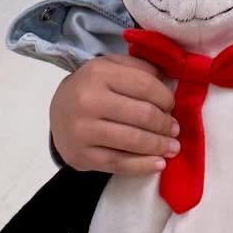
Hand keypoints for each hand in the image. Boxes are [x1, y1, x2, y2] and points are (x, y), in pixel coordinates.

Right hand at [49, 54, 179, 173]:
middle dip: (165, 124)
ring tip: (172, 147)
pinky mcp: (81, 156)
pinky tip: (159, 164)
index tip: (172, 106)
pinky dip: (144, 166)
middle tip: (175, 130)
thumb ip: (139, 68)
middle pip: (143, 115)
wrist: (57, 112)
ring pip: (134, 141)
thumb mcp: (110, 67)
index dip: (166, 98)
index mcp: (98, 73)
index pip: (145, 86)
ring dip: (160, 146)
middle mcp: (88, 101)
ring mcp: (83, 131)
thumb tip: (169, 81)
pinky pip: (120, 164)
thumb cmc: (92, 87)